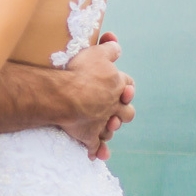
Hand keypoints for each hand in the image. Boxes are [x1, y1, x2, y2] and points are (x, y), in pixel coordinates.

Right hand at [60, 31, 134, 160]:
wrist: (66, 96)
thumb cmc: (81, 71)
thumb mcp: (97, 52)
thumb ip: (109, 48)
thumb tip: (115, 41)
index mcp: (117, 85)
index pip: (129, 85)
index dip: (125, 86)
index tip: (120, 85)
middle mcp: (113, 106)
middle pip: (127, 113)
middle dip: (122, 112)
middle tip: (112, 108)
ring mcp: (102, 123)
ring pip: (111, 130)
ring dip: (110, 129)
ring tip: (105, 127)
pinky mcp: (89, 136)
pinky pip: (95, 147)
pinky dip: (97, 151)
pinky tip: (96, 155)